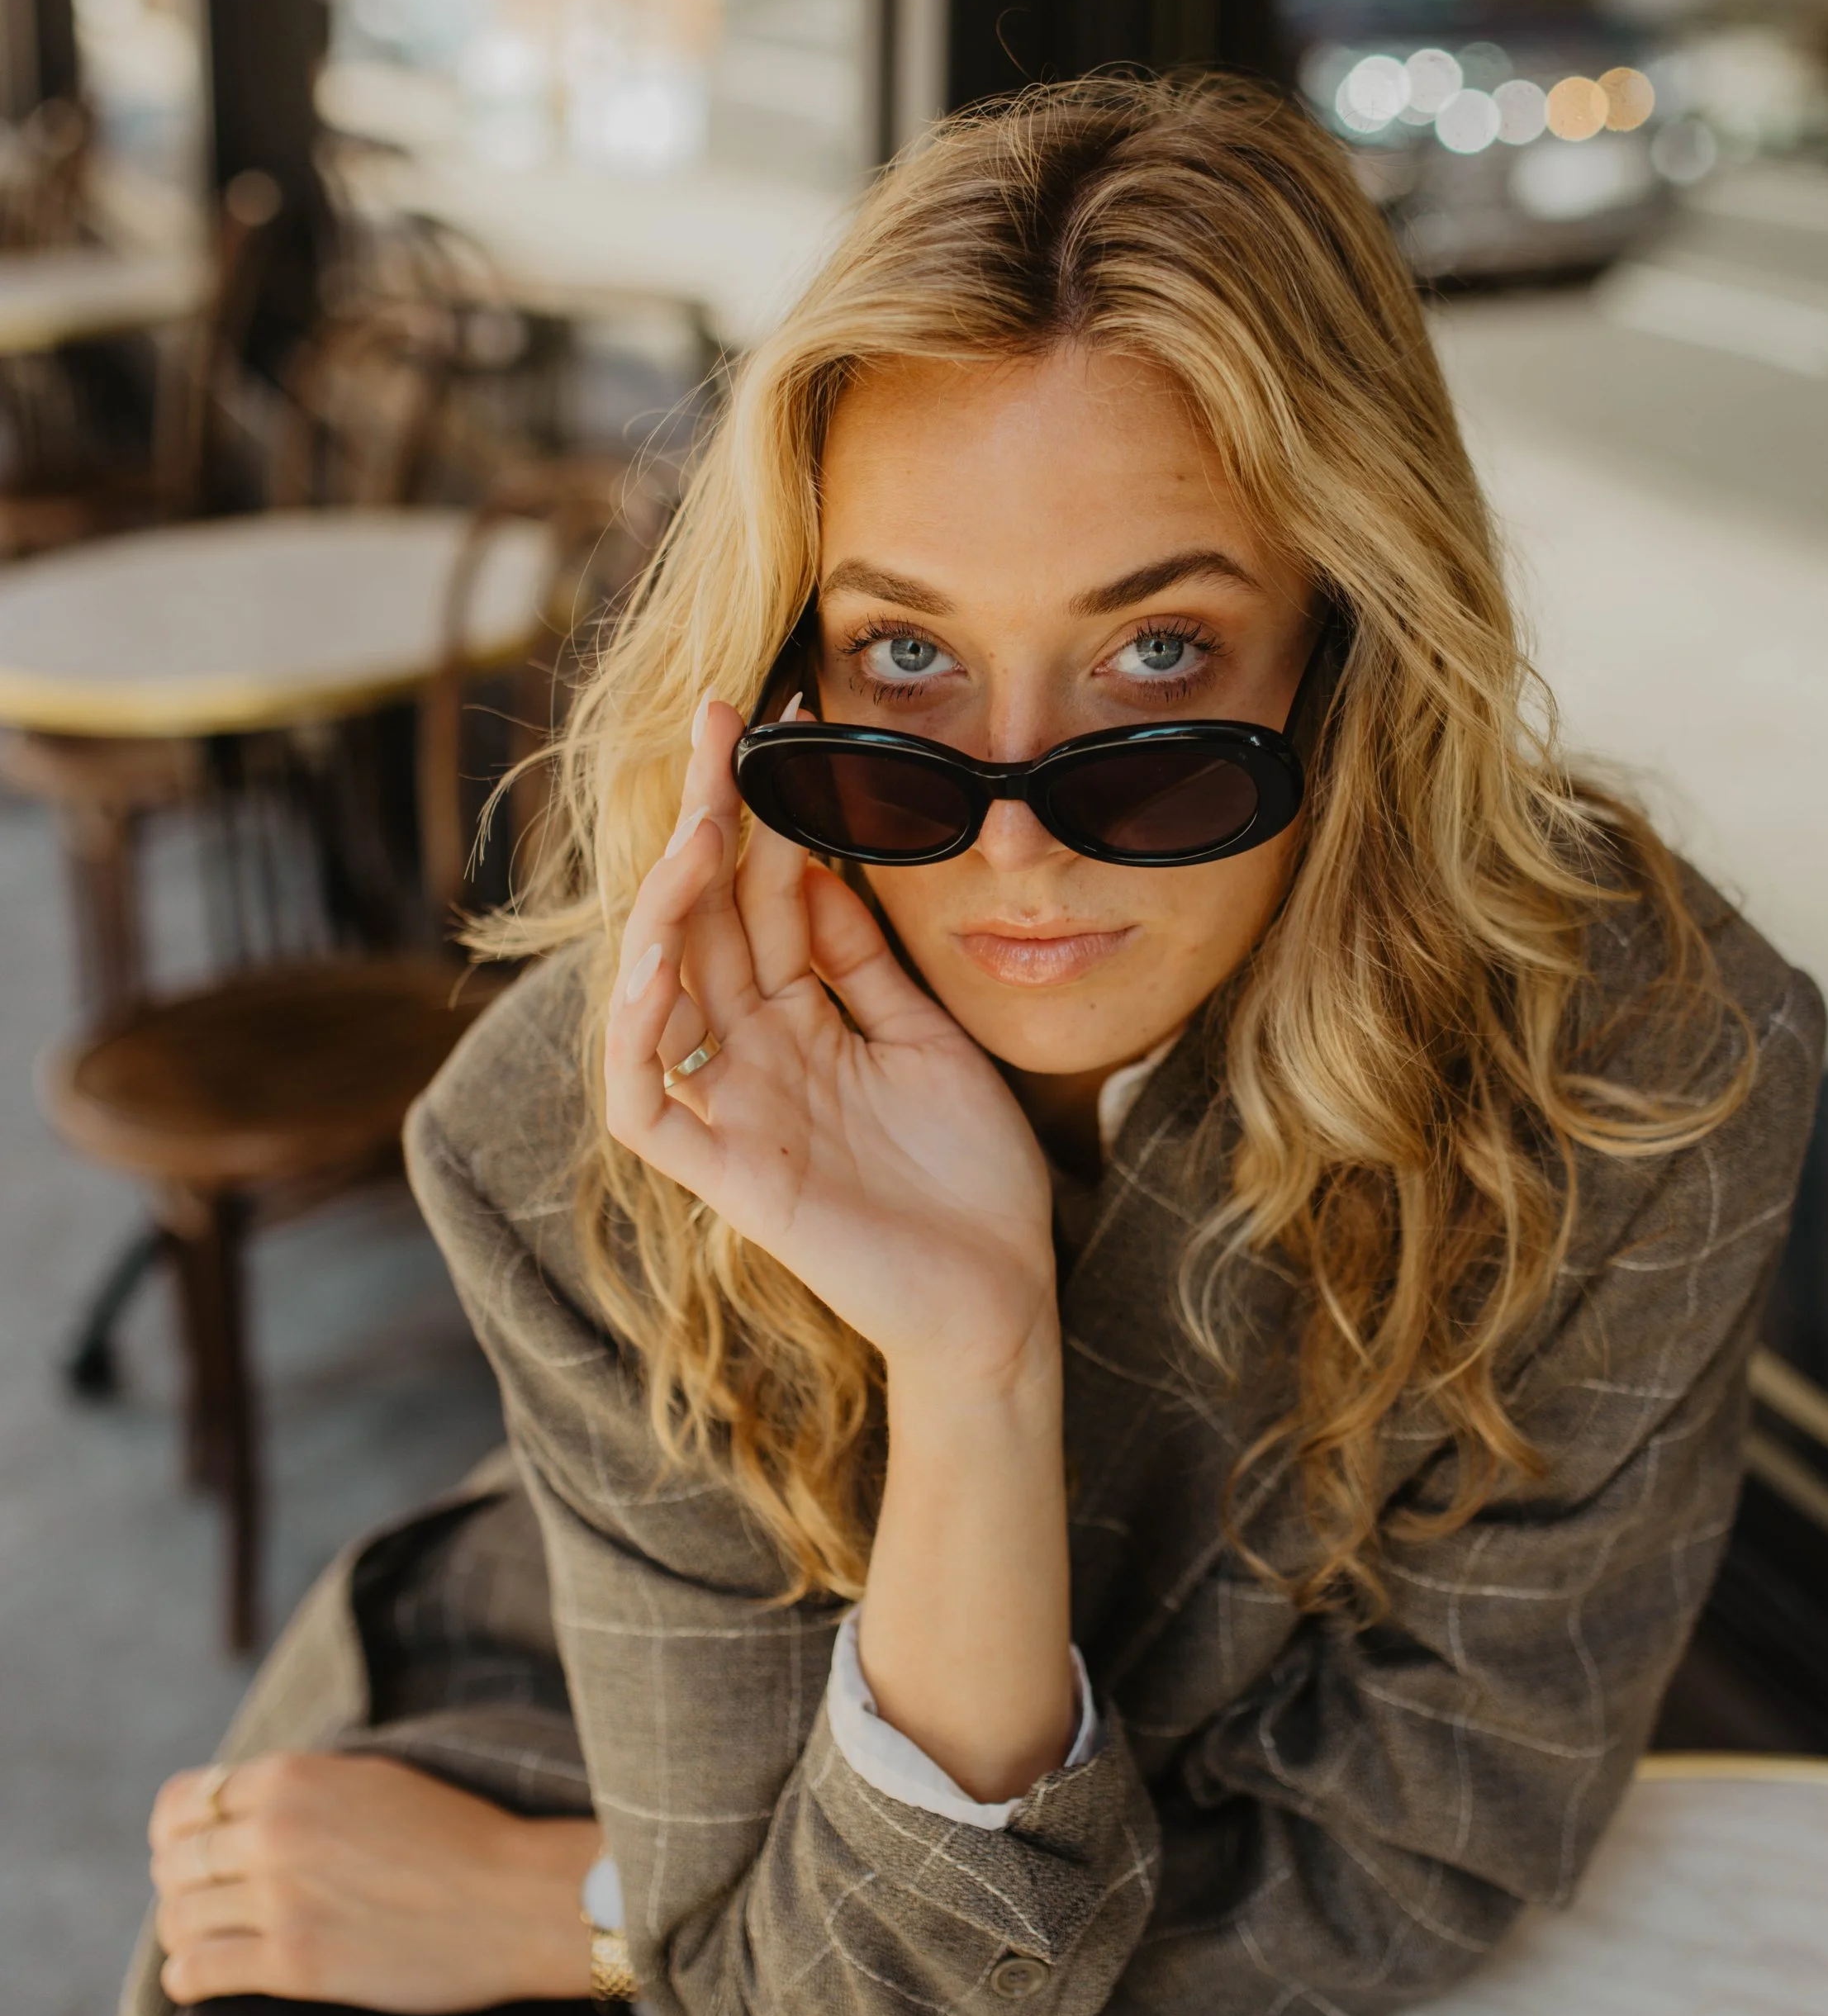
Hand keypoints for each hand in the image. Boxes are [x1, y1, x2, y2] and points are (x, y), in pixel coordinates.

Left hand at [150, 1754, 595, 2012]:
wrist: (516, 1897)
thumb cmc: (458, 1834)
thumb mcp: (373, 1777)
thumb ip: (302, 1786)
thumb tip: (244, 1805)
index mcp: (292, 1777)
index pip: (184, 1803)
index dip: (177, 1832)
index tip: (190, 1852)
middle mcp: (275, 1831)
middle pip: (174, 1863)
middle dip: (179, 1885)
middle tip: (204, 1903)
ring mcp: (282, 1899)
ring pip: (178, 1919)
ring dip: (183, 1932)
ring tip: (206, 1943)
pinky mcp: (296, 1964)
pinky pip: (197, 1972)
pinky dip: (187, 1978)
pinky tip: (205, 1980)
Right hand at [604, 699, 1058, 1391]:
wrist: (1003, 1297)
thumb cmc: (969, 1177)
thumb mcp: (925, 1037)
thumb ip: (863, 962)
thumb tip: (821, 863)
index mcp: (796, 1022)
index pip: (758, 897)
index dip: (763, 809)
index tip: (781, 718)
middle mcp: (750, 1057)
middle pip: (702, 921)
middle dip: (707, 819)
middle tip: (722, 721)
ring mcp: (732, 1114)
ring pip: (656, 994)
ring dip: (668, 906)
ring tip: (703, 827)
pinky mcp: (727, 1178)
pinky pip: (644, 1101)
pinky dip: (636, 1034)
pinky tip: (658, 963)